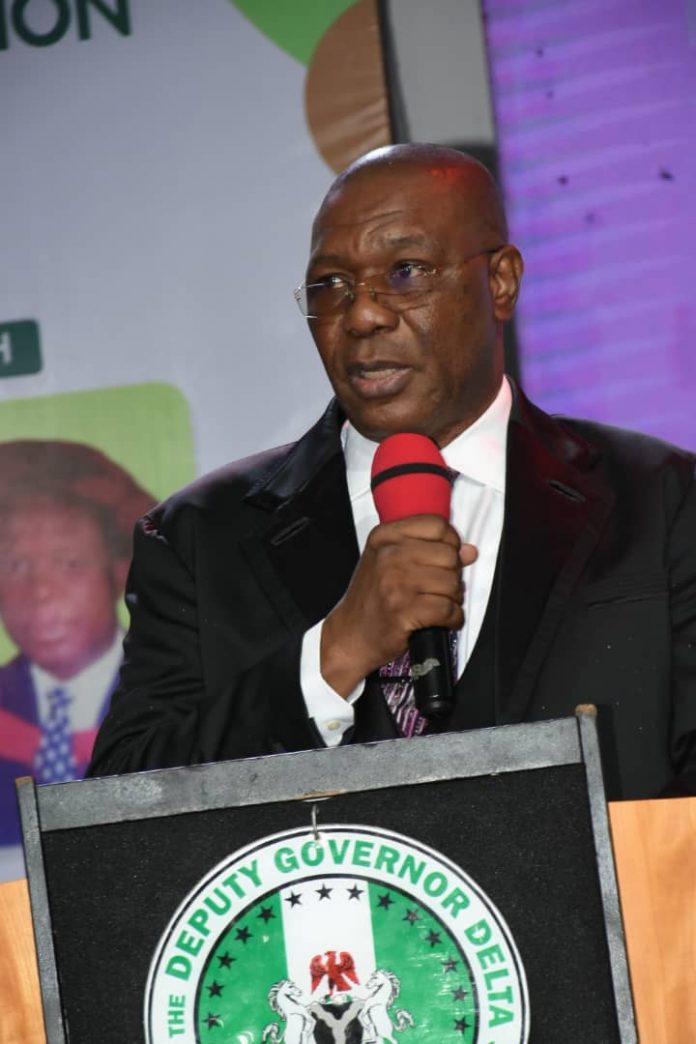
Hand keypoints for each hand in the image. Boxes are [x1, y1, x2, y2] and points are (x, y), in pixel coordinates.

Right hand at [321, 515, 477, 696]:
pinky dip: (453, 618)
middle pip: (448, 554)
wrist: (350, 634)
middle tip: (439, 588)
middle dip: (453, 574)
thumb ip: (430, 551)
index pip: (436, 525)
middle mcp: (388, 556)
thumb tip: (469, 551)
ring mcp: (395, 583)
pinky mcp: (403, 611)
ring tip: (438, 604)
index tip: (445, 557)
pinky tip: (443, 620)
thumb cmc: (373, 598)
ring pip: (451, 583)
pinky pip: (448, 610)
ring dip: (453, 598)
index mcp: (385, 537)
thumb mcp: (391, 563)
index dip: (450, 542)